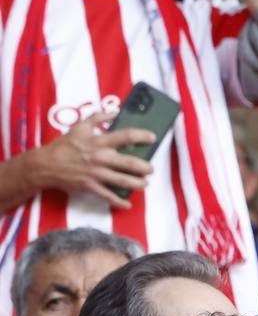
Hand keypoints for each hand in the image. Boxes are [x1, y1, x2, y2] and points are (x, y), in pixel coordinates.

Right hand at [30, 109, 155, 208]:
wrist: (46, 164)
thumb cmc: (64, 145)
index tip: (152, 138)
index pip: (125, 136)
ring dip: (138, 184)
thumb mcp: (79, 127)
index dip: (142, 136)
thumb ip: (97, 117)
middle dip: (145, 167)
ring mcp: (96, 173)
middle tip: (151, 169)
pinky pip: (108, 196)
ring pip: (123, 181)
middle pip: (129, 163)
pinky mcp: (91, 186)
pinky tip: (128, 204)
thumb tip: (115, 112)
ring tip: (145, 184)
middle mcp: (100, 157)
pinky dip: (119, 202)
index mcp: (98, 141)